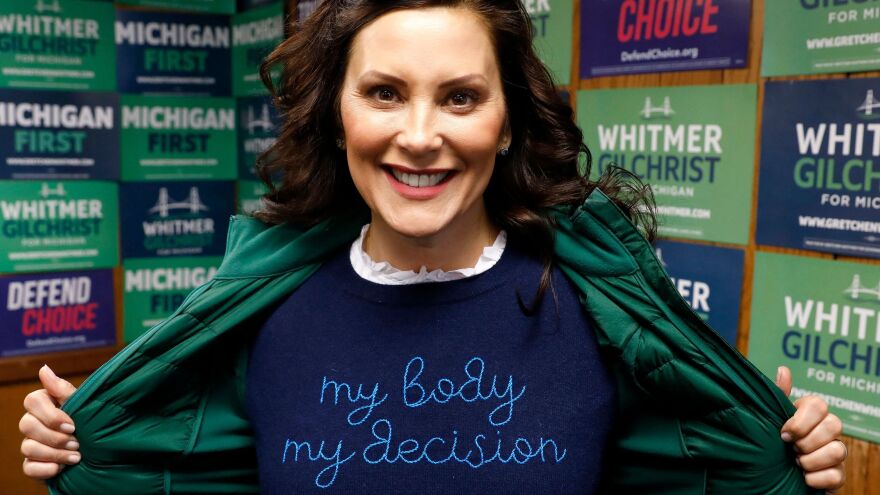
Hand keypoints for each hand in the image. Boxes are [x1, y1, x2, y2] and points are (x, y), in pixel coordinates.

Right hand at [20, 365, 79, 479]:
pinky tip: (62, 468)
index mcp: (44, 404)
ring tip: (77, 456)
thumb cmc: (89, 420)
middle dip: (54, 437)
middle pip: (26, 425)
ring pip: (27, 447)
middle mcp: (33, 422)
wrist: (100, 448)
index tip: (72, 426)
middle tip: (77, 442)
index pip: (31, 401)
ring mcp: (31, 443)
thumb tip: (44, 369)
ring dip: (55, 454)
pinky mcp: (33, 464)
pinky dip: (46, 469)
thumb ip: (63, 390)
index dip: (50, 415)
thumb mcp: (82, 404)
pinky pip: (28, 468)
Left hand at [775, 366, 845, 493]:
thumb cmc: (774, 442)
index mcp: (811, 414)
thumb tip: (783, 370)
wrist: (774, 473)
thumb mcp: (772, 418)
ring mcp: (835, 453)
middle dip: (808, 440)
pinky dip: (816, 479)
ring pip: (839, 450)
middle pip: (835, 424)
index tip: (783, 433)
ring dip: (811, 460)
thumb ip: (778, 396)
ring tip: (796, 463)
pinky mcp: (837, 475)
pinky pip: (836, 476)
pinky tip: (803, 477)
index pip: (819, 404)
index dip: (801, 420)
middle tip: (791, 448)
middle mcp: (828, 431)